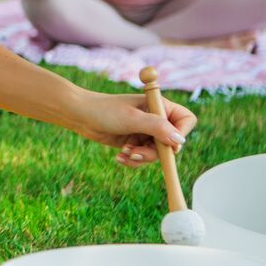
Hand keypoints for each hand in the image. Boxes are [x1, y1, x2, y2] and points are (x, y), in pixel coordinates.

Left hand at [66, 88, 195, 165]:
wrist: (79, 115)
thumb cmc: (104, 110)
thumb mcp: (132, 119)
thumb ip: (157, 128)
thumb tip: (179, 141)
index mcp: (159, 106)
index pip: (186, 120)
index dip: (180, 134)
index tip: (168, 145)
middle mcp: (155, 118)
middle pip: (170, 143)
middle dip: (154, 152)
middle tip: (135, 152)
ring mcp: (145, 131)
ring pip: (156, 153)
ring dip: (142, 157)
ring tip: (125, 153)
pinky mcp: (134, 141)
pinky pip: (142, 157)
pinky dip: (133, 160)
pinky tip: (119, 157)